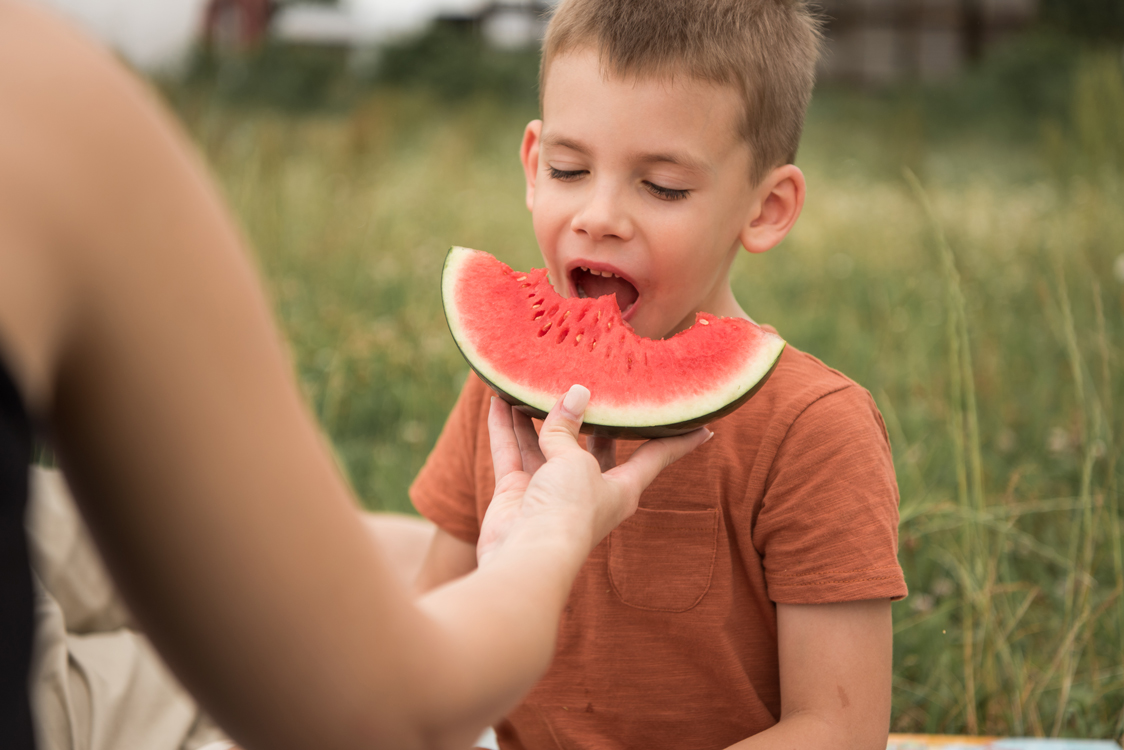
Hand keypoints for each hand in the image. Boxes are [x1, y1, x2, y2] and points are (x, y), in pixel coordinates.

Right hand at [477, 385, 710, 566]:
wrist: (526, 555)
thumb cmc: (568, 512)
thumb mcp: (575, 461)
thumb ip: (568, 428)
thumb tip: (573, 394)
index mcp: (621, 489)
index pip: (656, 457)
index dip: (679, 440)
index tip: (705, 426)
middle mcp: (587, 489)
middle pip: (593, 446)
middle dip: (591, 417)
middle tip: (596, 381)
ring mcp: (550, 492)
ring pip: (544, 443)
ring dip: (535, 415)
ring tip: (532, 379)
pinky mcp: (517, 494)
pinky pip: (511, 452)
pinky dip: (504, 427)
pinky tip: (498, 398)